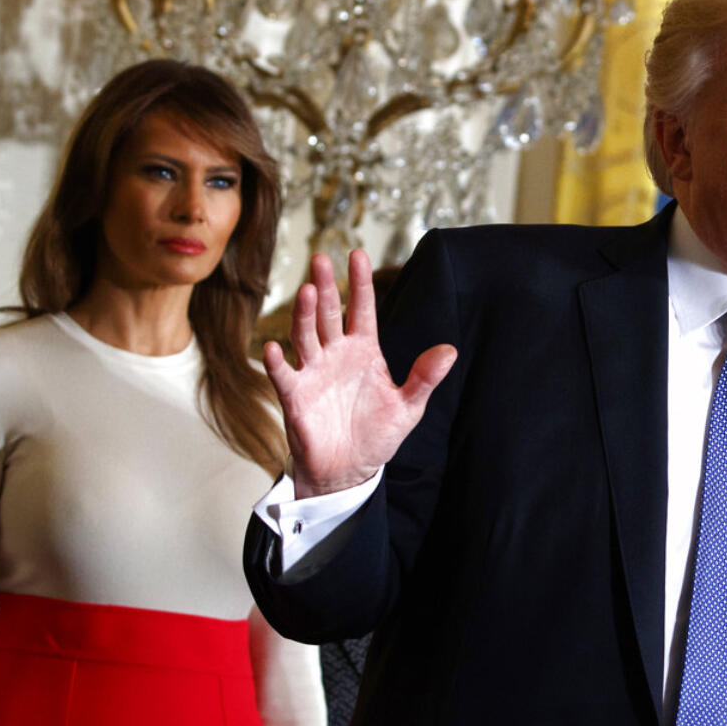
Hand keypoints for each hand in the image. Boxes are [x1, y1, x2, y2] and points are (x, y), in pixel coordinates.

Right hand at [263, 249, 456, 496]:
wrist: (350, 471)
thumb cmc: (377, 434)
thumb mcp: (409, 406)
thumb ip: (425, 377)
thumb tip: (450, 350)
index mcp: (364, 351)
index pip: (363, 309)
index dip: (360, 283)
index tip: (357, 254)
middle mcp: (336, 355)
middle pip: (329, 314)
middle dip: (327, 287)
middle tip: (321, 258)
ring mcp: (314, 373)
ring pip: (307, 337)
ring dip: (305, 315)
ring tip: (308, 292)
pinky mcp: (296, 398)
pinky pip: (284, 376)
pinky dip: (278, 363)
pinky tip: (276, 348)